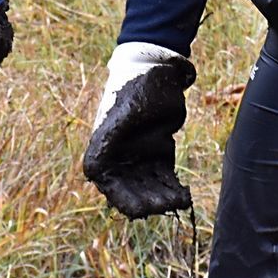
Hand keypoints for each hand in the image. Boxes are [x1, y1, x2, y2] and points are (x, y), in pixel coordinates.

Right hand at [83, 42, 197, 219]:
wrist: (158, 68)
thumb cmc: (134, 88)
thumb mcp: (122, 114)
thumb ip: (108, 141)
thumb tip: (92, 171)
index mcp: (102, 155)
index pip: (112, 191)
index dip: (128, 203)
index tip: (146, 208)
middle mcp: (120, 162)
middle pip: (134, 195)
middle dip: (151, 203)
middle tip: (171, 203)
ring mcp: (141, 159)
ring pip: (152, 189)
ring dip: (165, 199)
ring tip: (182, 200)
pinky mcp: (160, 155)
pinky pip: (166, 179)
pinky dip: (174, 189)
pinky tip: (185, 195)